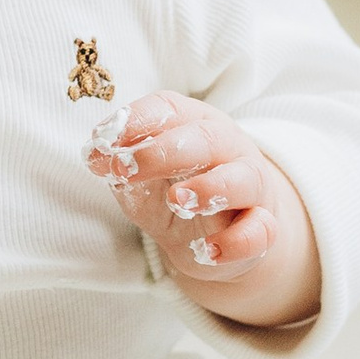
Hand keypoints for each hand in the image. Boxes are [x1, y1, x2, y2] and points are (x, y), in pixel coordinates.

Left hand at [86, 95, 321, 328]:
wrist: (222, 234)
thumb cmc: (176, 192)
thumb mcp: (143, 180)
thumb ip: (122, 167)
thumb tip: (95, 156)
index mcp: (193, 123)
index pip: (169, 109)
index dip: (136, 120)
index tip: (103, 140)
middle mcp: (228, 147)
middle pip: (204, 138)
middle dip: (162, 152)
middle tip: (125, 169)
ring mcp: (251, 186)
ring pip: (242, 179)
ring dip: (209, 188)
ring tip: (178, 201)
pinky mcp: (264, 226)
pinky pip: (260, 231)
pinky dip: (236, 242)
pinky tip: (208, 250)